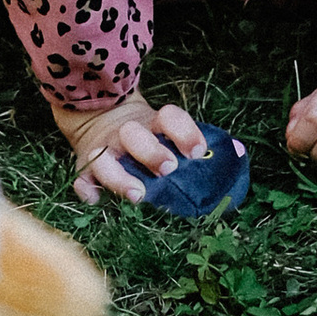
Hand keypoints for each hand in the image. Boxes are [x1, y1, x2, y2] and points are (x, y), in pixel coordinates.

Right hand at [49, 88, 210, 204]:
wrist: (100, 116)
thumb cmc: (147, 135)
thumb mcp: (165, 131)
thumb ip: (191, 144)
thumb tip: (236, 156)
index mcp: (151, 121)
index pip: (168, 116)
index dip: (184, 132)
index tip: (198, 152)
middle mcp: (126, 132)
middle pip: (133, 134)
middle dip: (151, 152)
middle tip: (169, 169)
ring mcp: (103, 148)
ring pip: (103, 157)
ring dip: (119, 177)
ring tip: (138, 195)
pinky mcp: (84, 166)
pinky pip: (80, 177)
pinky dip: (85, 188)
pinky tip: (95, 199)